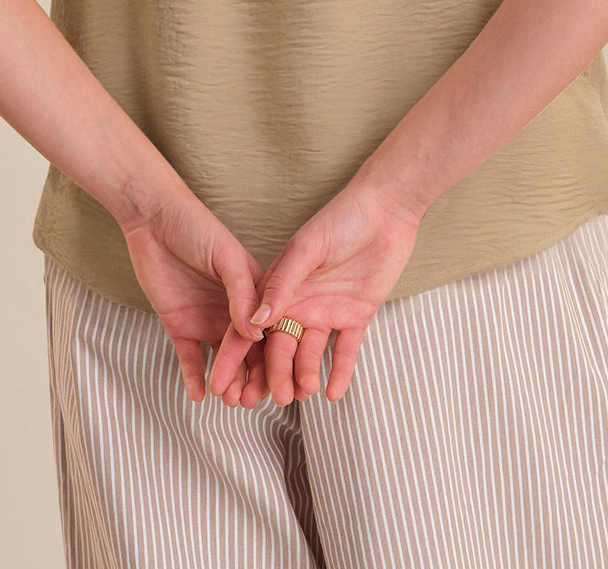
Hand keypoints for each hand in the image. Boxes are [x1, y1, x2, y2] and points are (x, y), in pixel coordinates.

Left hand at [120, 191, 272, 406]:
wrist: (152, 220)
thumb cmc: (196, 227)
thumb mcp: (226, 257)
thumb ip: (241, 294)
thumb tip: (257, 335)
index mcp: (252, 292)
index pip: (267, 331)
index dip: (273, 358)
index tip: (278, 382)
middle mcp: (233, 310)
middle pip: (247, 353)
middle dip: (251, 378)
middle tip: (250, 401)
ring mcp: (206, 319)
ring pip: (222, 361)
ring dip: (227, 381)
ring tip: (228, 400)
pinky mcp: (180, 325)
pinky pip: (190, 358)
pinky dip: (194, 377)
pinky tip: (199, 394)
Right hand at [207, 179, 423, 405]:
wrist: (386, 209)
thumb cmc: (341, 218)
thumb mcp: (307, 248)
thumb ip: (282, 285)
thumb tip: (255, 322)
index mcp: (280, 285)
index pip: (252, 325)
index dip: (235, 354)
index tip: (221, 384)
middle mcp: (300, 302)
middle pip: (281, 345)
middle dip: (273, 373)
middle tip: (269, 398)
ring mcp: (328, 311)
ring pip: (311, 352)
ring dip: (305, 373)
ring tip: (303, 393)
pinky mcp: (357, 316)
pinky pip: (346, 350)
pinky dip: (340, 372)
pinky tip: (333, 393)